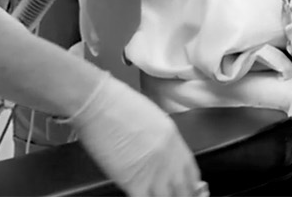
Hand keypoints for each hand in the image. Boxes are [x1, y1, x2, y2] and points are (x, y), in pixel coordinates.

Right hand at [68, 72, 202, 196]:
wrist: (99, 103)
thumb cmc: (118, 104)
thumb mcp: (153, 118)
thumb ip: (162, 140)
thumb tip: (163, 155)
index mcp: (174, 140)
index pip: (192, 171)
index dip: (192, 185)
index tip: (189, 190)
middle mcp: (168, 157)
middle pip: (184, 189)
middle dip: (182, 196)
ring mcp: (153, 171)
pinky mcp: (133, 181)